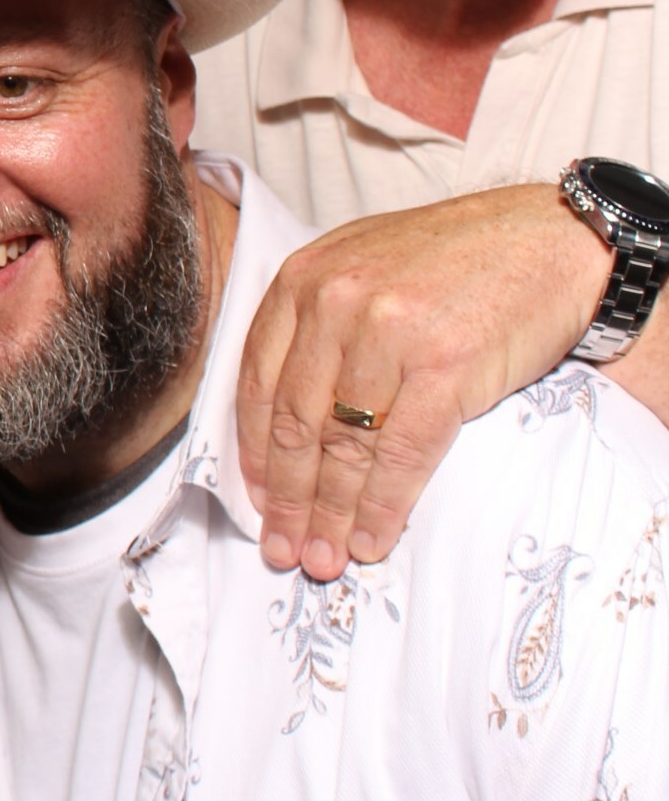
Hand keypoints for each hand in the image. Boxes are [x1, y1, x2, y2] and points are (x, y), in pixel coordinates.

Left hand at [238, 182, 607, 579]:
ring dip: (330, 513)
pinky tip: (373, 538)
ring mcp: (388, 333)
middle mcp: (335, 303)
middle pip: (294, 422)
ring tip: (324, 558)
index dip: (252, 453)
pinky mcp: (445, 365)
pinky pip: (401, 453)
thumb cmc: (455, 261)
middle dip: (286, 497)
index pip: (257, 382)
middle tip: (283, 549)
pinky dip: (382, 505)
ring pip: (342, 444)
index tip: (254, 501)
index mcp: (302, 280)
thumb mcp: (361, 269)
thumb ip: (317, 326)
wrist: (548, 242)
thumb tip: (283, 422)